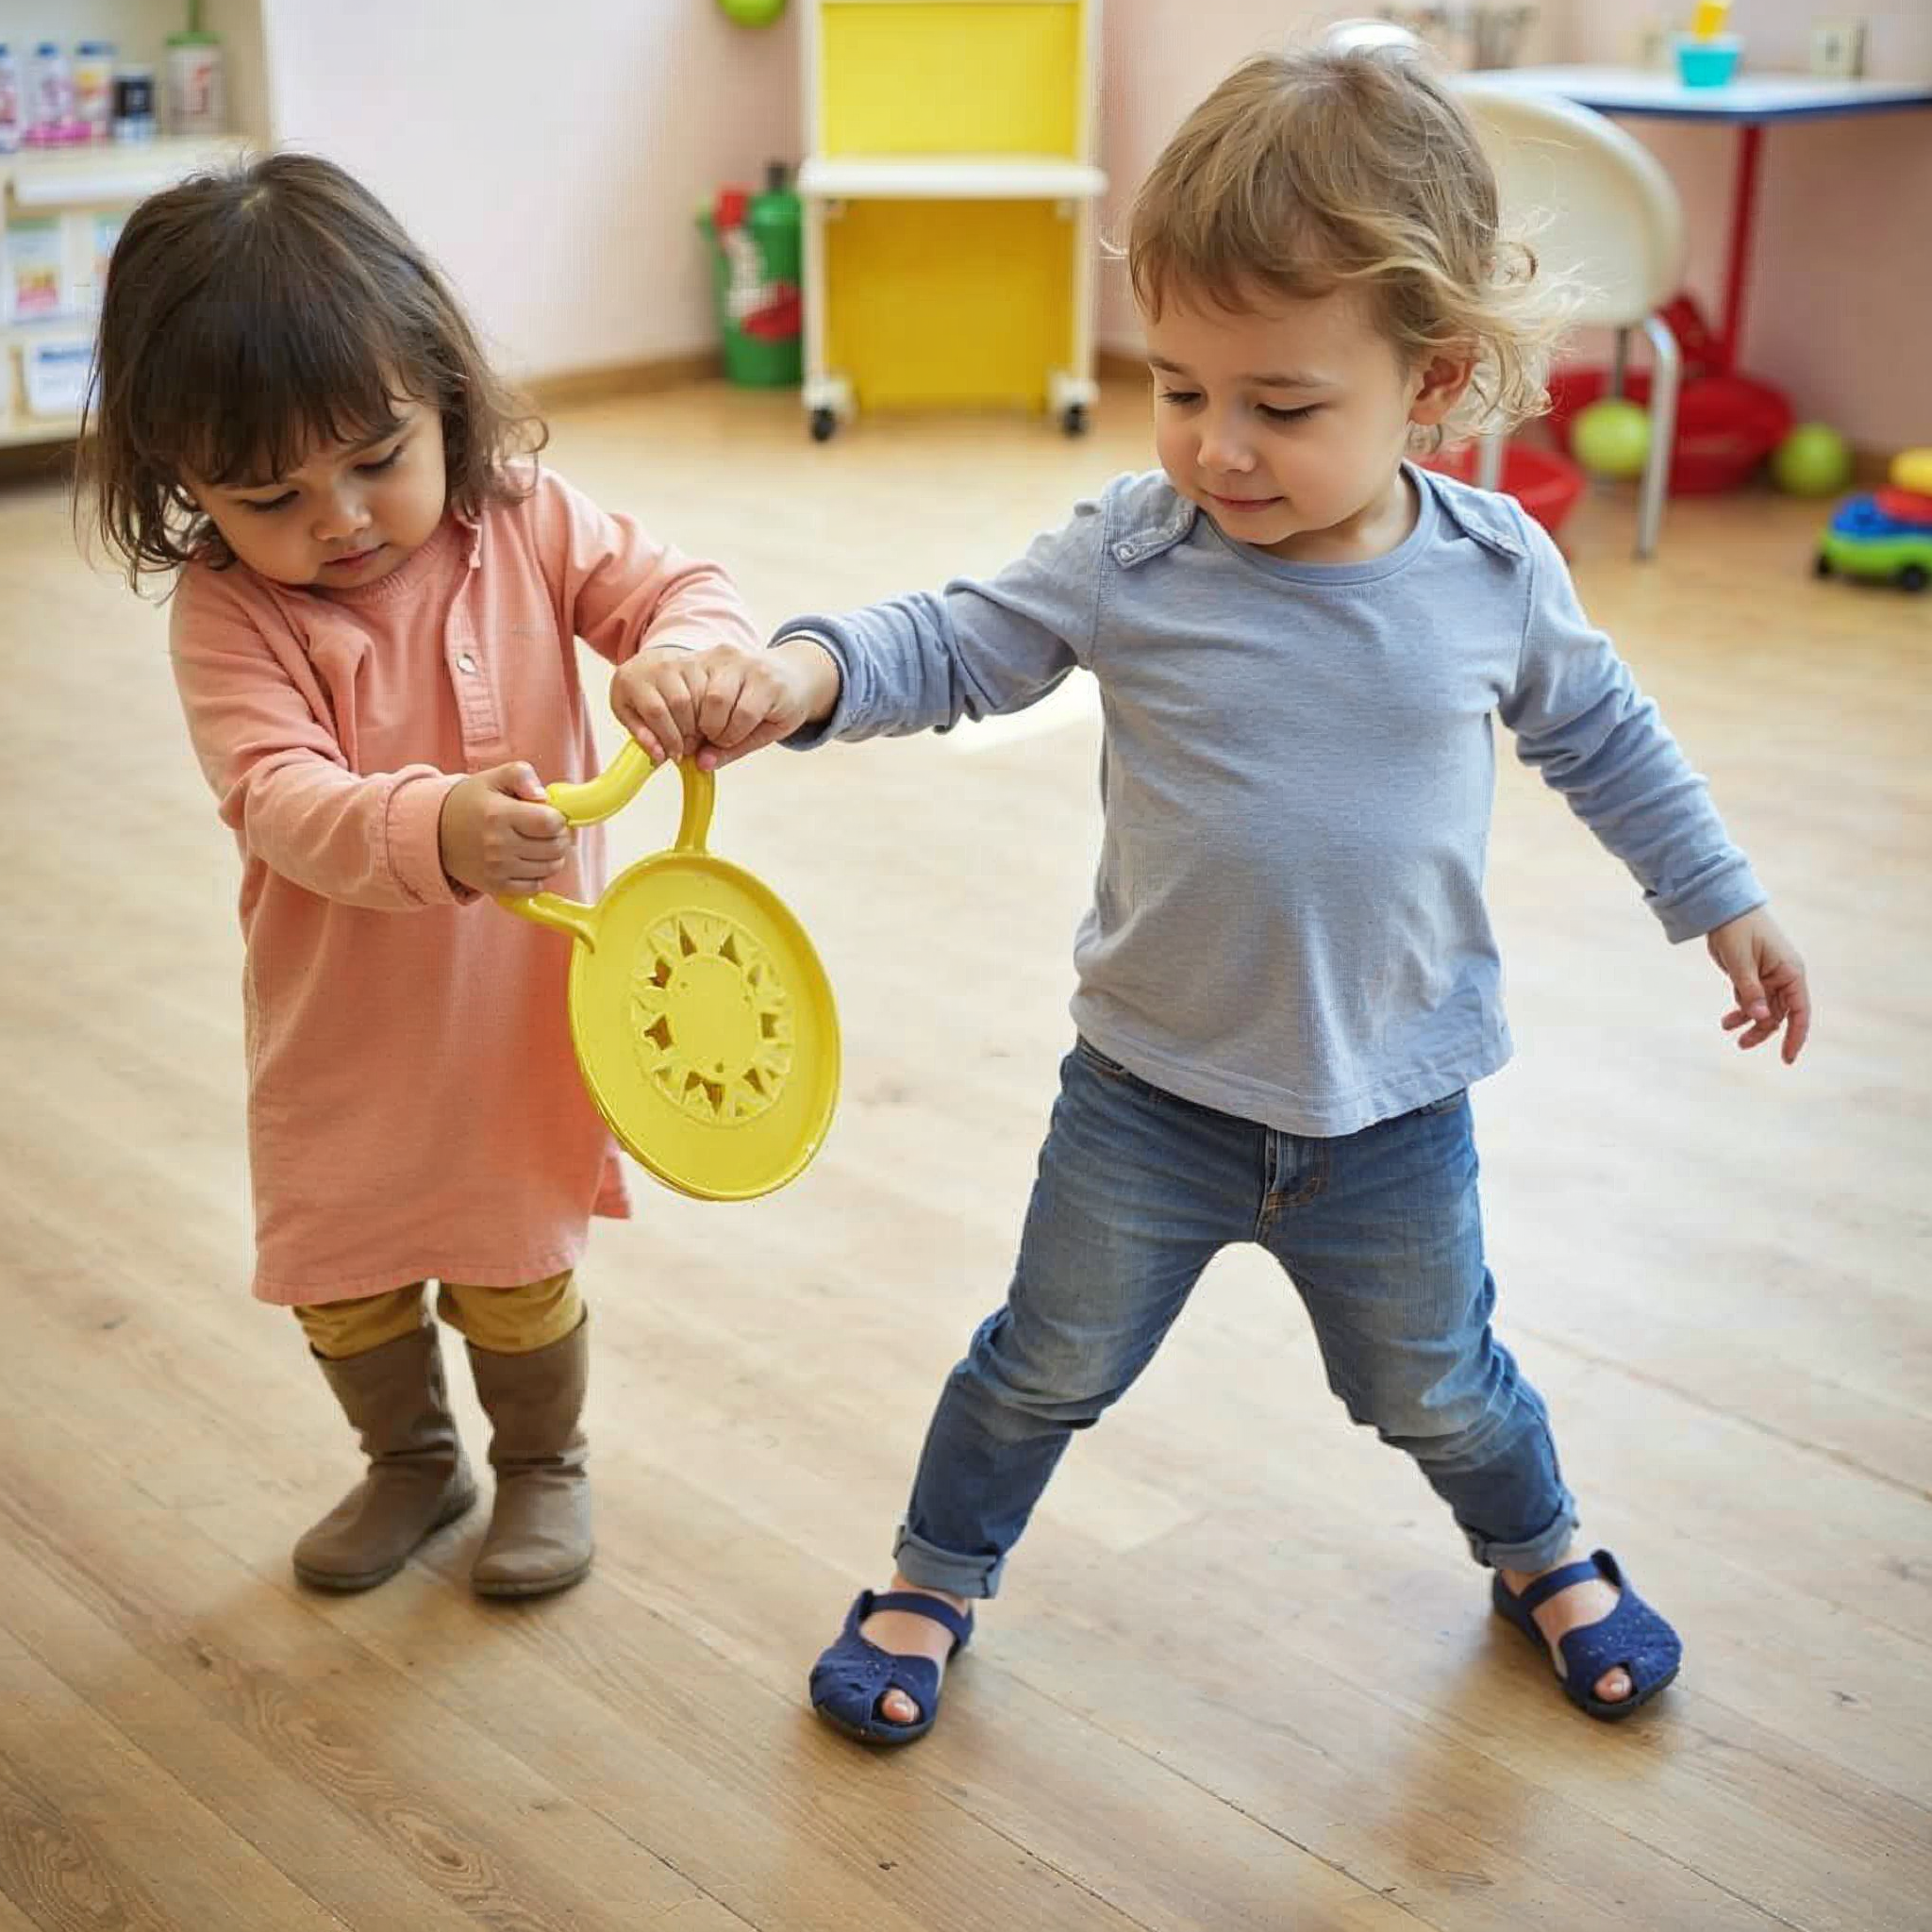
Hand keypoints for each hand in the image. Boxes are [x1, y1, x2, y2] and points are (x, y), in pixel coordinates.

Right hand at [439, 762, 570, 896]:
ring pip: (550, 868)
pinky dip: (538, 874)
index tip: (551, 815)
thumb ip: (522, 775)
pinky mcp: (495, 887)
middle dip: (560, 837)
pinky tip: (527, 861)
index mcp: (499, 815)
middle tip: (549, 830)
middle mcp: (498, 845)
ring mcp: (497, 869)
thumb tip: (543, 796)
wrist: (436, 832)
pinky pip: (535, 886)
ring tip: (539, 844)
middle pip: (556, 847)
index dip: (559, 818)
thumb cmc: (471, 803)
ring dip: (553, 856)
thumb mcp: (493, 778)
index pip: (552, 823)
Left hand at [610, 638, 839, 769]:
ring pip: (716, 703)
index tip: (687, 742)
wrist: (803, 677)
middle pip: (694, 698)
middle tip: (707, 742)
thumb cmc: (761, 701)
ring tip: (726, 737)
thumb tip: (700, 764)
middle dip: (699, 730)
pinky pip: (743, 713)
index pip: (678, 692)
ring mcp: (745, 665)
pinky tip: (743, 733)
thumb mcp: (732, 718)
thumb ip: (715, 741)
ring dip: (719, 732)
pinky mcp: (767, 680)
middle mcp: (722, 657)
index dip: (678, 724)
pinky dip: (738, 732)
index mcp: (704, 662)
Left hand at [1706, 906, 1810, 1063]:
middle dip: (1762, 1031)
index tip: (1787, 1058)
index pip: (1799, 1010)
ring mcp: (1768, 977)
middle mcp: (1783, 977)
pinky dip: (1741, 1011)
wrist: (1723, 908)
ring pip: (1763, 1010)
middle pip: (1779, 1014)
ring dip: (1749, 1022)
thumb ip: (1750, 990)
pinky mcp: (1753, 976)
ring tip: (1727, 1028)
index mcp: (1790, 972)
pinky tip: (1727, 1021)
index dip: (1796, 1035)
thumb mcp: (1741, 962)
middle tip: (1741, 1045)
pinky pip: (1751, 1000)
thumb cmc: (1737, 930)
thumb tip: (1760, 1018)